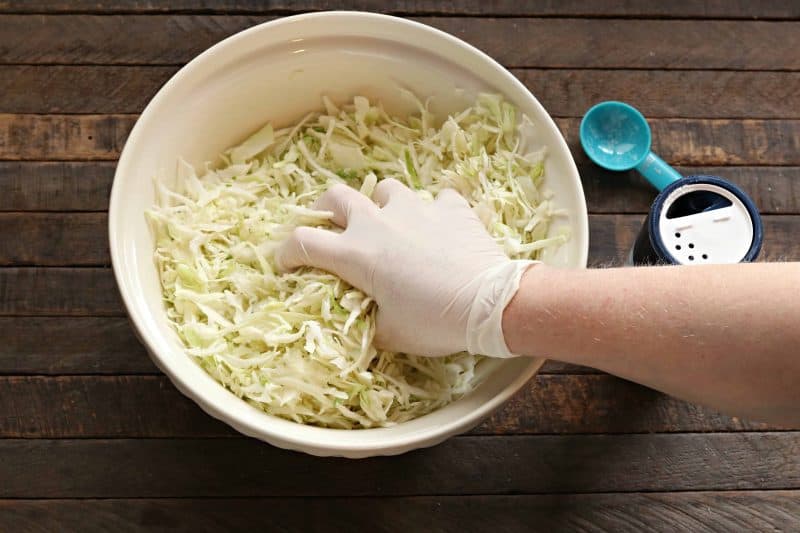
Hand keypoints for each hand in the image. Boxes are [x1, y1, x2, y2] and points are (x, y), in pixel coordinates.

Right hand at [275, 178, 534, 356]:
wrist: (491, 303)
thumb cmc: (434, 322)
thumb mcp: (391, 335)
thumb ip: (369, 323)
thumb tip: (366, 321)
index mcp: (355, 254)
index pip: (301, 243)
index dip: (286, 253)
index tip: (287, 265)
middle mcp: (378, 223)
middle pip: (336, 197)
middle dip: (325, 210)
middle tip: (331, 228)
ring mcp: (416, 209)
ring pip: (385, 189)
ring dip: (381, 205)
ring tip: (391, 224)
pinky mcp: (451, 207)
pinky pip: (438, 199)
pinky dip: (435, 212)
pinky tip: (441, 227)